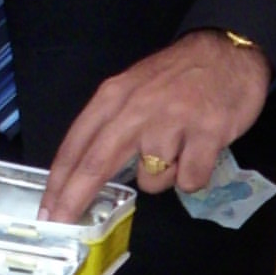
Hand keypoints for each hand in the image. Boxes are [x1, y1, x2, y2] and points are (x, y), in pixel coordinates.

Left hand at [43, 31, 272, 223]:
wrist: (228, 50)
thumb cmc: (178, 75)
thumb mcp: (133, 87)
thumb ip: (110, 123)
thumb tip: (86, 171)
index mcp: (114, 97)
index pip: (76, 145)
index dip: (58, 182)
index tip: (47, 211)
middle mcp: (137, 110)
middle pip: (96, 165)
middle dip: (74, 200)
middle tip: (62, 224)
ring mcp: (172, 123)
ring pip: (151, 181)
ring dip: (163, 178)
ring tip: (179, 151)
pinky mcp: (206, 135)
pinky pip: (189, 180)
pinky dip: (193, 176)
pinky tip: (199, 153)